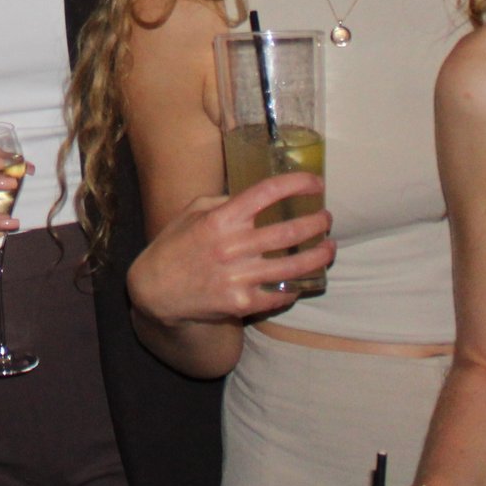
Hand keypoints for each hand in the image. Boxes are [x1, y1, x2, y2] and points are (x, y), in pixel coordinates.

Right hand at [126, 171, 332, 326]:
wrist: (156, 290)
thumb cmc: (174, 246)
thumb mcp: (193, 212)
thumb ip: (225, 201)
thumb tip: (258, 196)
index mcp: (220, 218)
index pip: (266, 193)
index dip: (296, 184)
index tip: (315, 182)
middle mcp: (231, 246)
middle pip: (288, 231)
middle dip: (316, 222)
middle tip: (327, 217)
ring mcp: (238, 277)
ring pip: (293, 266)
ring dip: (317, 256)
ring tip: (328, 247)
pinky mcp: (241, 303)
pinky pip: (280, 294)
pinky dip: (297, 286)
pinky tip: (306, 279)